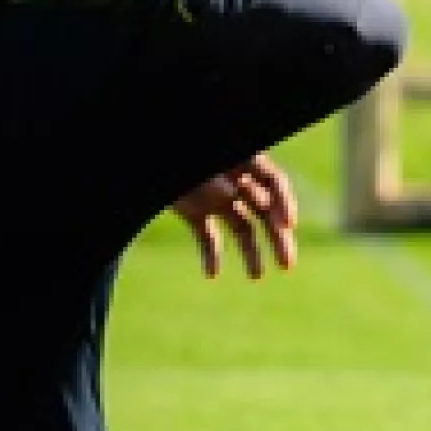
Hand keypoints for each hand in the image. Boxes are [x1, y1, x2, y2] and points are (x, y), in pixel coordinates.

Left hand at [171, 152, 298, 280]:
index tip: (287, 225)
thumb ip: (214, 179)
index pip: (273, 181)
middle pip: (264, 210)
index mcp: (241, 160)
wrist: (143, 153)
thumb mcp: (201, 168)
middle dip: (277, 237)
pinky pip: (208, 235)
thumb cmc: (177, 155)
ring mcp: (213, 197)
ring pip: (241, 226)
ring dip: (250, 252)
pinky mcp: (194, 211)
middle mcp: (233, 180)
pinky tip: (211, 274)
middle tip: (287, 265)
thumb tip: (231, 192)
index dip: (283, 202)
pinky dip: (210, 254)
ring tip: (256, 277)